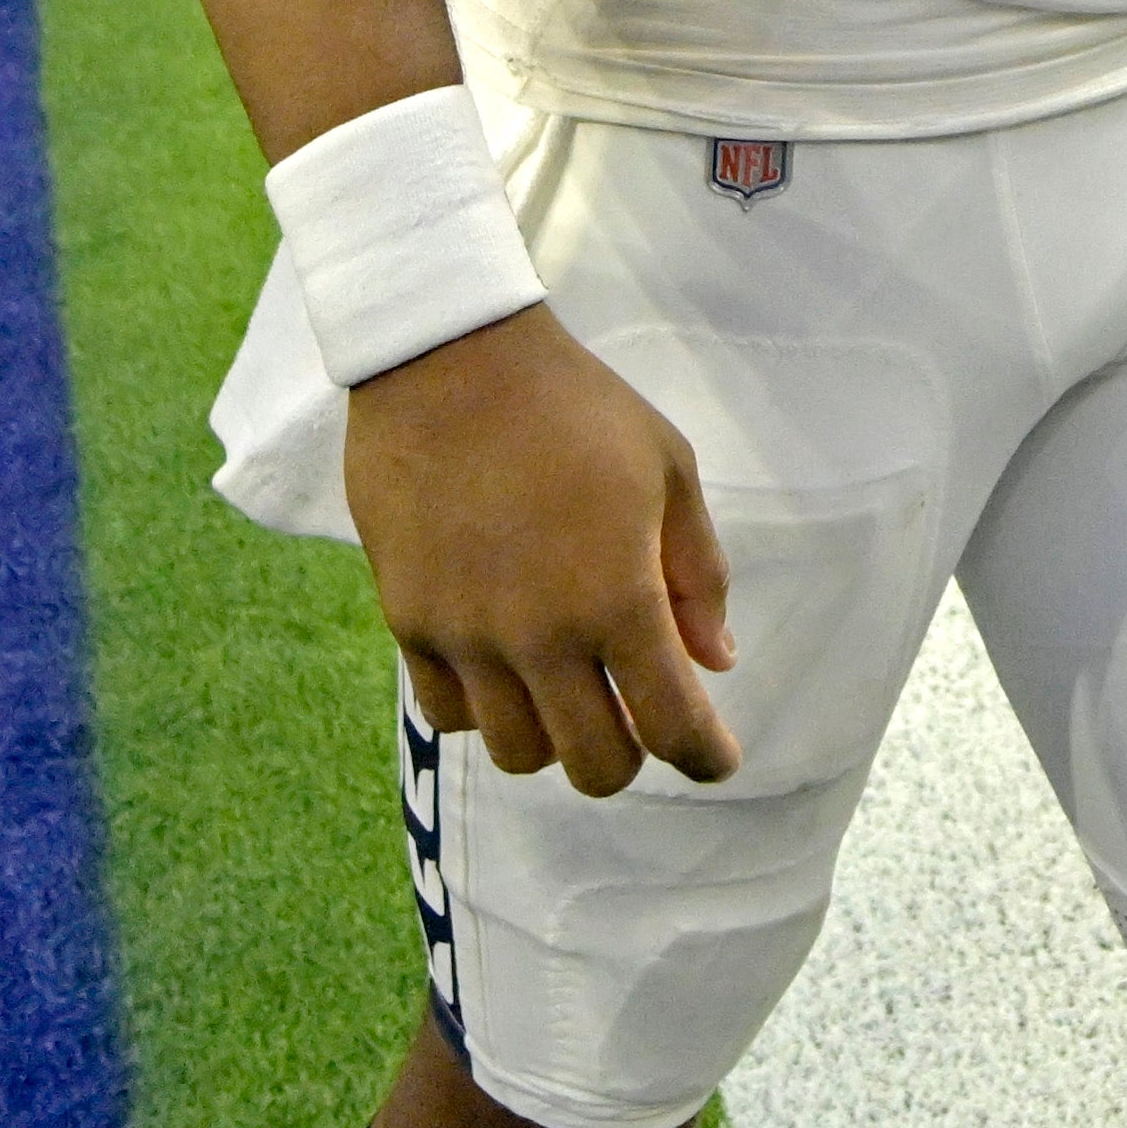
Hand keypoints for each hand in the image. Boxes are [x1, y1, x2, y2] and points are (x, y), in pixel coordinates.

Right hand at [342, 308, 737, 796]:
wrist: (449, 360)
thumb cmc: (576, 407)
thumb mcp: (669, 471)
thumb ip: (698, 575)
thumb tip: (717, 662)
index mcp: (617, 596)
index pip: (672, 724)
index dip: (706, 757)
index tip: (717, 759)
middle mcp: (539, 634)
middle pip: (594, 766)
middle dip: (633, 758)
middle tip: (643, 722)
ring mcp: (465, 635)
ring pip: (518, 754)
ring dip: (557, 740)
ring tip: (572, 692)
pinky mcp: (409, 622)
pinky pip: (448, 714)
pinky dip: (488, 712)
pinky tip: (507, 670)